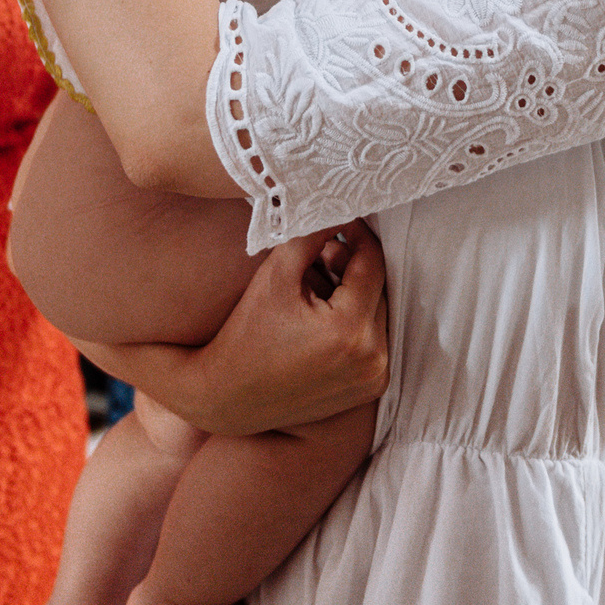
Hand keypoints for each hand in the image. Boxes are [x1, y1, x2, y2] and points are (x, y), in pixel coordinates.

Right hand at [175, 222, 390, 433]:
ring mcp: (373, 379)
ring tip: (319, 283)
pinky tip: (324, 313)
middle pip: (378, 290)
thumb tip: (338, 206)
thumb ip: (311, 234)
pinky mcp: (368, 391)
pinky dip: (356, 322)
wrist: (226, 398)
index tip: (343, 220)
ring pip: (377, 314)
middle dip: (354, 265)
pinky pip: (374, 341)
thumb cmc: (246, 334)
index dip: (359, 236)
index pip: (373, 264)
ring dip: (355, 293)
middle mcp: (372, 359)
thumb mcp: (276, 275)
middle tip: (325, 250)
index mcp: (350, 330)